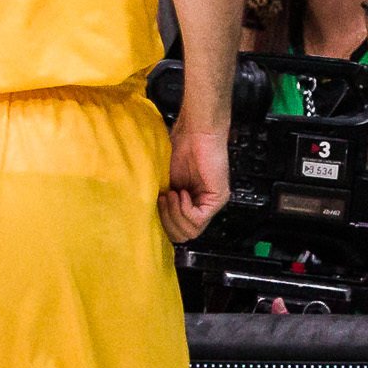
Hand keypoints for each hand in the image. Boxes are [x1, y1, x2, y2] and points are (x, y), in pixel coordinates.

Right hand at [162, 127, 230, 242]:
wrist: (194, 131)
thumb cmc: (180, 147)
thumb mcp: (163, 180)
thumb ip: (160, 200)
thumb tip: (150, 219)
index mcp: (186, 203)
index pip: (175, 231)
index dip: (161, 222)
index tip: (152, 205)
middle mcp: (200, 206)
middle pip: (183, 235)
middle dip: (166, 221)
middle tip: (161, 199)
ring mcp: (210, 204)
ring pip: (191, 231)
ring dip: (174, 214)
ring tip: (171, 194)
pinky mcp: (217, 199)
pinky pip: (198, 219)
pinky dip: (184, 209)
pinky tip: (181, 193)